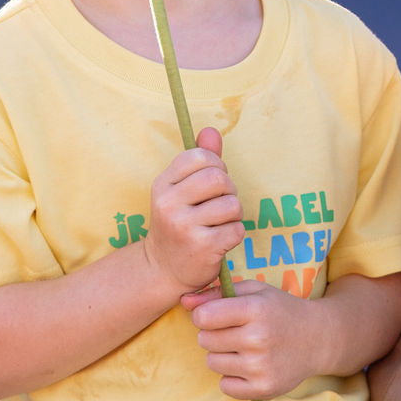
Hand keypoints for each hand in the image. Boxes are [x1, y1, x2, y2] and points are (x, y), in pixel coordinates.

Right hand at [143, 127, 243, 297]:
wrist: (163, 269)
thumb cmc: (179, 224)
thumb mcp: (181, 191)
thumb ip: (199, 161)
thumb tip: (211, 131)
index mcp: (163, 184)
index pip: (200, 157)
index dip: (216, 166)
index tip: (211, 184)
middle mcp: (169, 203)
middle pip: (219, 178)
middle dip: (229, 191)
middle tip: (220, 205)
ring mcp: (184, 226)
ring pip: (232, 205)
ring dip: (234, 215)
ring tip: (220, 224)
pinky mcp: (202, 247)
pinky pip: (237, 230)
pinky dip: (235, 234)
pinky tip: (221, 240)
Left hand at [182, 278, 326, 398]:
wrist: (318, 338)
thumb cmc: (280, 310)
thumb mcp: (254, 291)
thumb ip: (216, 293)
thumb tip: (183, 301)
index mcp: (256, 310)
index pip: (203, 317)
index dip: (205, 315)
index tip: (218, 315)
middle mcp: (258, 339)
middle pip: (204, 340)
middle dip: (214, 334)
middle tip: (236, 332)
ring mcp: (261, 366)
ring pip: (212, 363)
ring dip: (222, 355)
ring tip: (245, 348)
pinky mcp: (264, 388)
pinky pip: (225, 386)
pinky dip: (233, 378)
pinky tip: (249, 366)